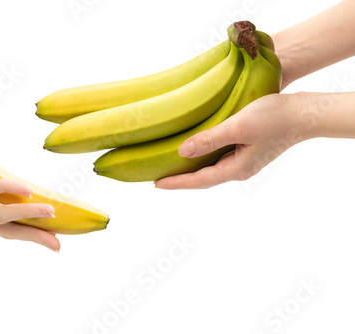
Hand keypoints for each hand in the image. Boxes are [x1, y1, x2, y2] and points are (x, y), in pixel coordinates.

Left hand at [0, 138, 59, 251]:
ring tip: (52, 212)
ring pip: (0, 215)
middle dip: (34, 238)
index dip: (29, 235)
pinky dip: (6, 188)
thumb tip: (2, 163)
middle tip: (59, 244)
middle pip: (7, 231)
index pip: (5, 228)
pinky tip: (26, 189)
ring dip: (28, 215)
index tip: (53, 241)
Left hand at [155, 94, 305, 188]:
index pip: (199, 180)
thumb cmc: (274, 117)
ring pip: (211, 169)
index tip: (155, 184)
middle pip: (203, 178)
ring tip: (171, 167)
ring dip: (191, 170)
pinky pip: (219, 158)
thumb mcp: (238, 126)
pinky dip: (203, 158)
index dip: (176, 183)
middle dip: (181, 180)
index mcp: (236, 168)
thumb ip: (210, 139)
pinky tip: (195, 151)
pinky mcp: (248, 151)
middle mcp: (239, 169)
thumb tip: (183, 152)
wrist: (304, 113)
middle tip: (157, 178)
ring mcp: (245, 161)